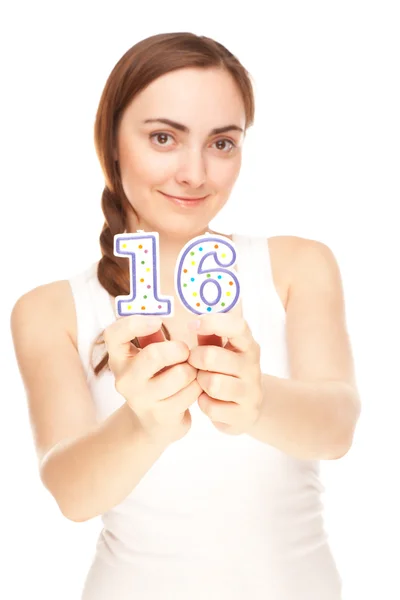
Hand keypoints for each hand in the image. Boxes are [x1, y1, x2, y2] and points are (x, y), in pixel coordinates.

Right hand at [104, 315, 201, 445]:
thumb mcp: (149, 354)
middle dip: (178, 349)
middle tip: (185, 351)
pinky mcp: (162, 415)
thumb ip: (152, 334)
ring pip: (181, 374)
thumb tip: (162, 307)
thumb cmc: (155, 377)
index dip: (135, 323)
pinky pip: (191, 392)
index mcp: (119, 358)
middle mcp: (125, 379)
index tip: (157, 320)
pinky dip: (198, 386)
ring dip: (193, 369)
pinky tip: (193, 387)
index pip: (114, 334)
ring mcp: (142, 399)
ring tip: (190, 371)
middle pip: (154, 354)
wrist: (154, 424)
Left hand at [187, 313, 262, 434]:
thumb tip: (195, 323)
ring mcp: (251, 392)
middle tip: (193, 363)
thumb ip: (210, 336)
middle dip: (194, 359)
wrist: (248, 407)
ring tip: (202, 382)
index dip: (213, 322)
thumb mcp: (221, 350)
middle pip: (211, 356)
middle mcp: (252, 367)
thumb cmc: (227, 371)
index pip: (238, 327)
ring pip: (212, 384)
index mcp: (248, 346)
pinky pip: (211, 407)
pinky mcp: (244, 415)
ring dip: (200, 383)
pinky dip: (203, 404)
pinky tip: (208, 400)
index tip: (192, 325)